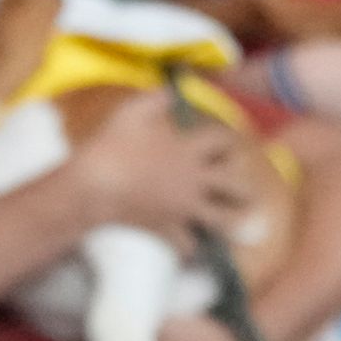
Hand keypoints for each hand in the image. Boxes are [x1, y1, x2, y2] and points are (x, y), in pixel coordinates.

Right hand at [69, 93, 263, 244]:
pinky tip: (193, 249)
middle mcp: (194, 180)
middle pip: (233, 184)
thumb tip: (173, 91)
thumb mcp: (133, 112)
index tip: (232, 141)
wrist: (93, 186)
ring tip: (239, 226)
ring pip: (220, 220)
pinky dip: (191, 248)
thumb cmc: (113, 145)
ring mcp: (183, 208)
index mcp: (189, 150)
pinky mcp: (168, 229)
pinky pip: (188, 245)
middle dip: (244, 187)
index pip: (222, 140)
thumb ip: (157, 99)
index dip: (230, 139)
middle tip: (248, 191)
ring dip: (232, 223)